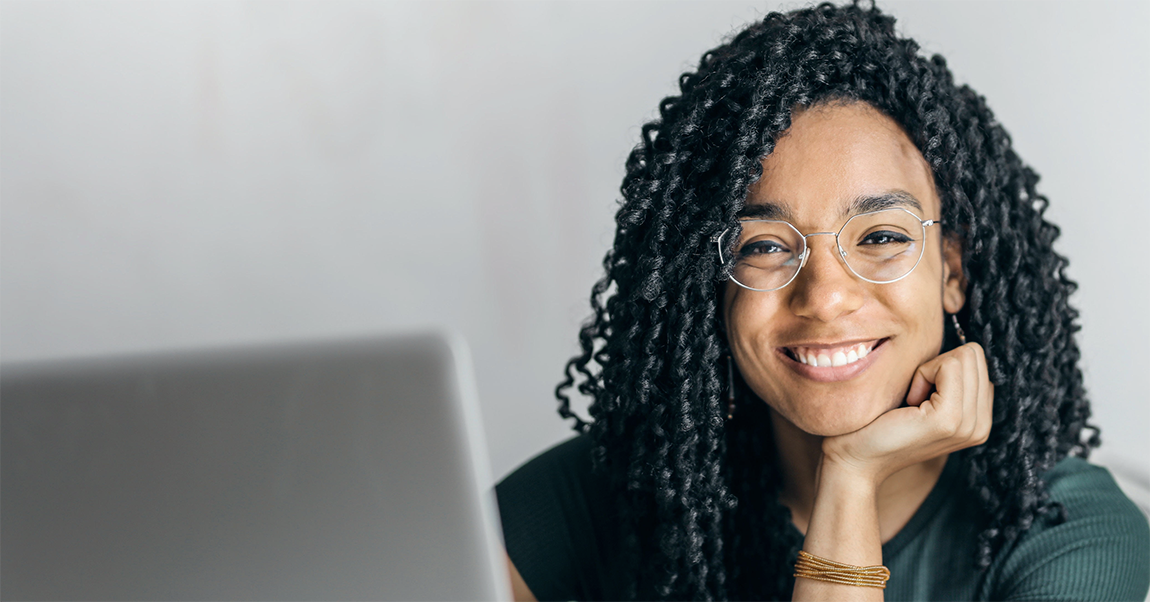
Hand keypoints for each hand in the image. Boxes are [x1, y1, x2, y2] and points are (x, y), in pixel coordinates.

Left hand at [820, 342, 993, 485]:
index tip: (919, 395)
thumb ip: (949, 380)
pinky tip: (908, 402)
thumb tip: (959, 346)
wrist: (855, 459)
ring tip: (911, 402)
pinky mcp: (949, 419)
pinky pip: (949, 365)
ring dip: (929, 370)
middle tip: (914, 397)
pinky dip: (923, 374)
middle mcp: (981, 425)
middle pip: (974, 355)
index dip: (942, 367)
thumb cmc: (879, 424)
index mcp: (979, 420)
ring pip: (964, 357)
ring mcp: (968, 424)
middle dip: (938, 366)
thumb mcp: (924, 399)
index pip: (978, 362)